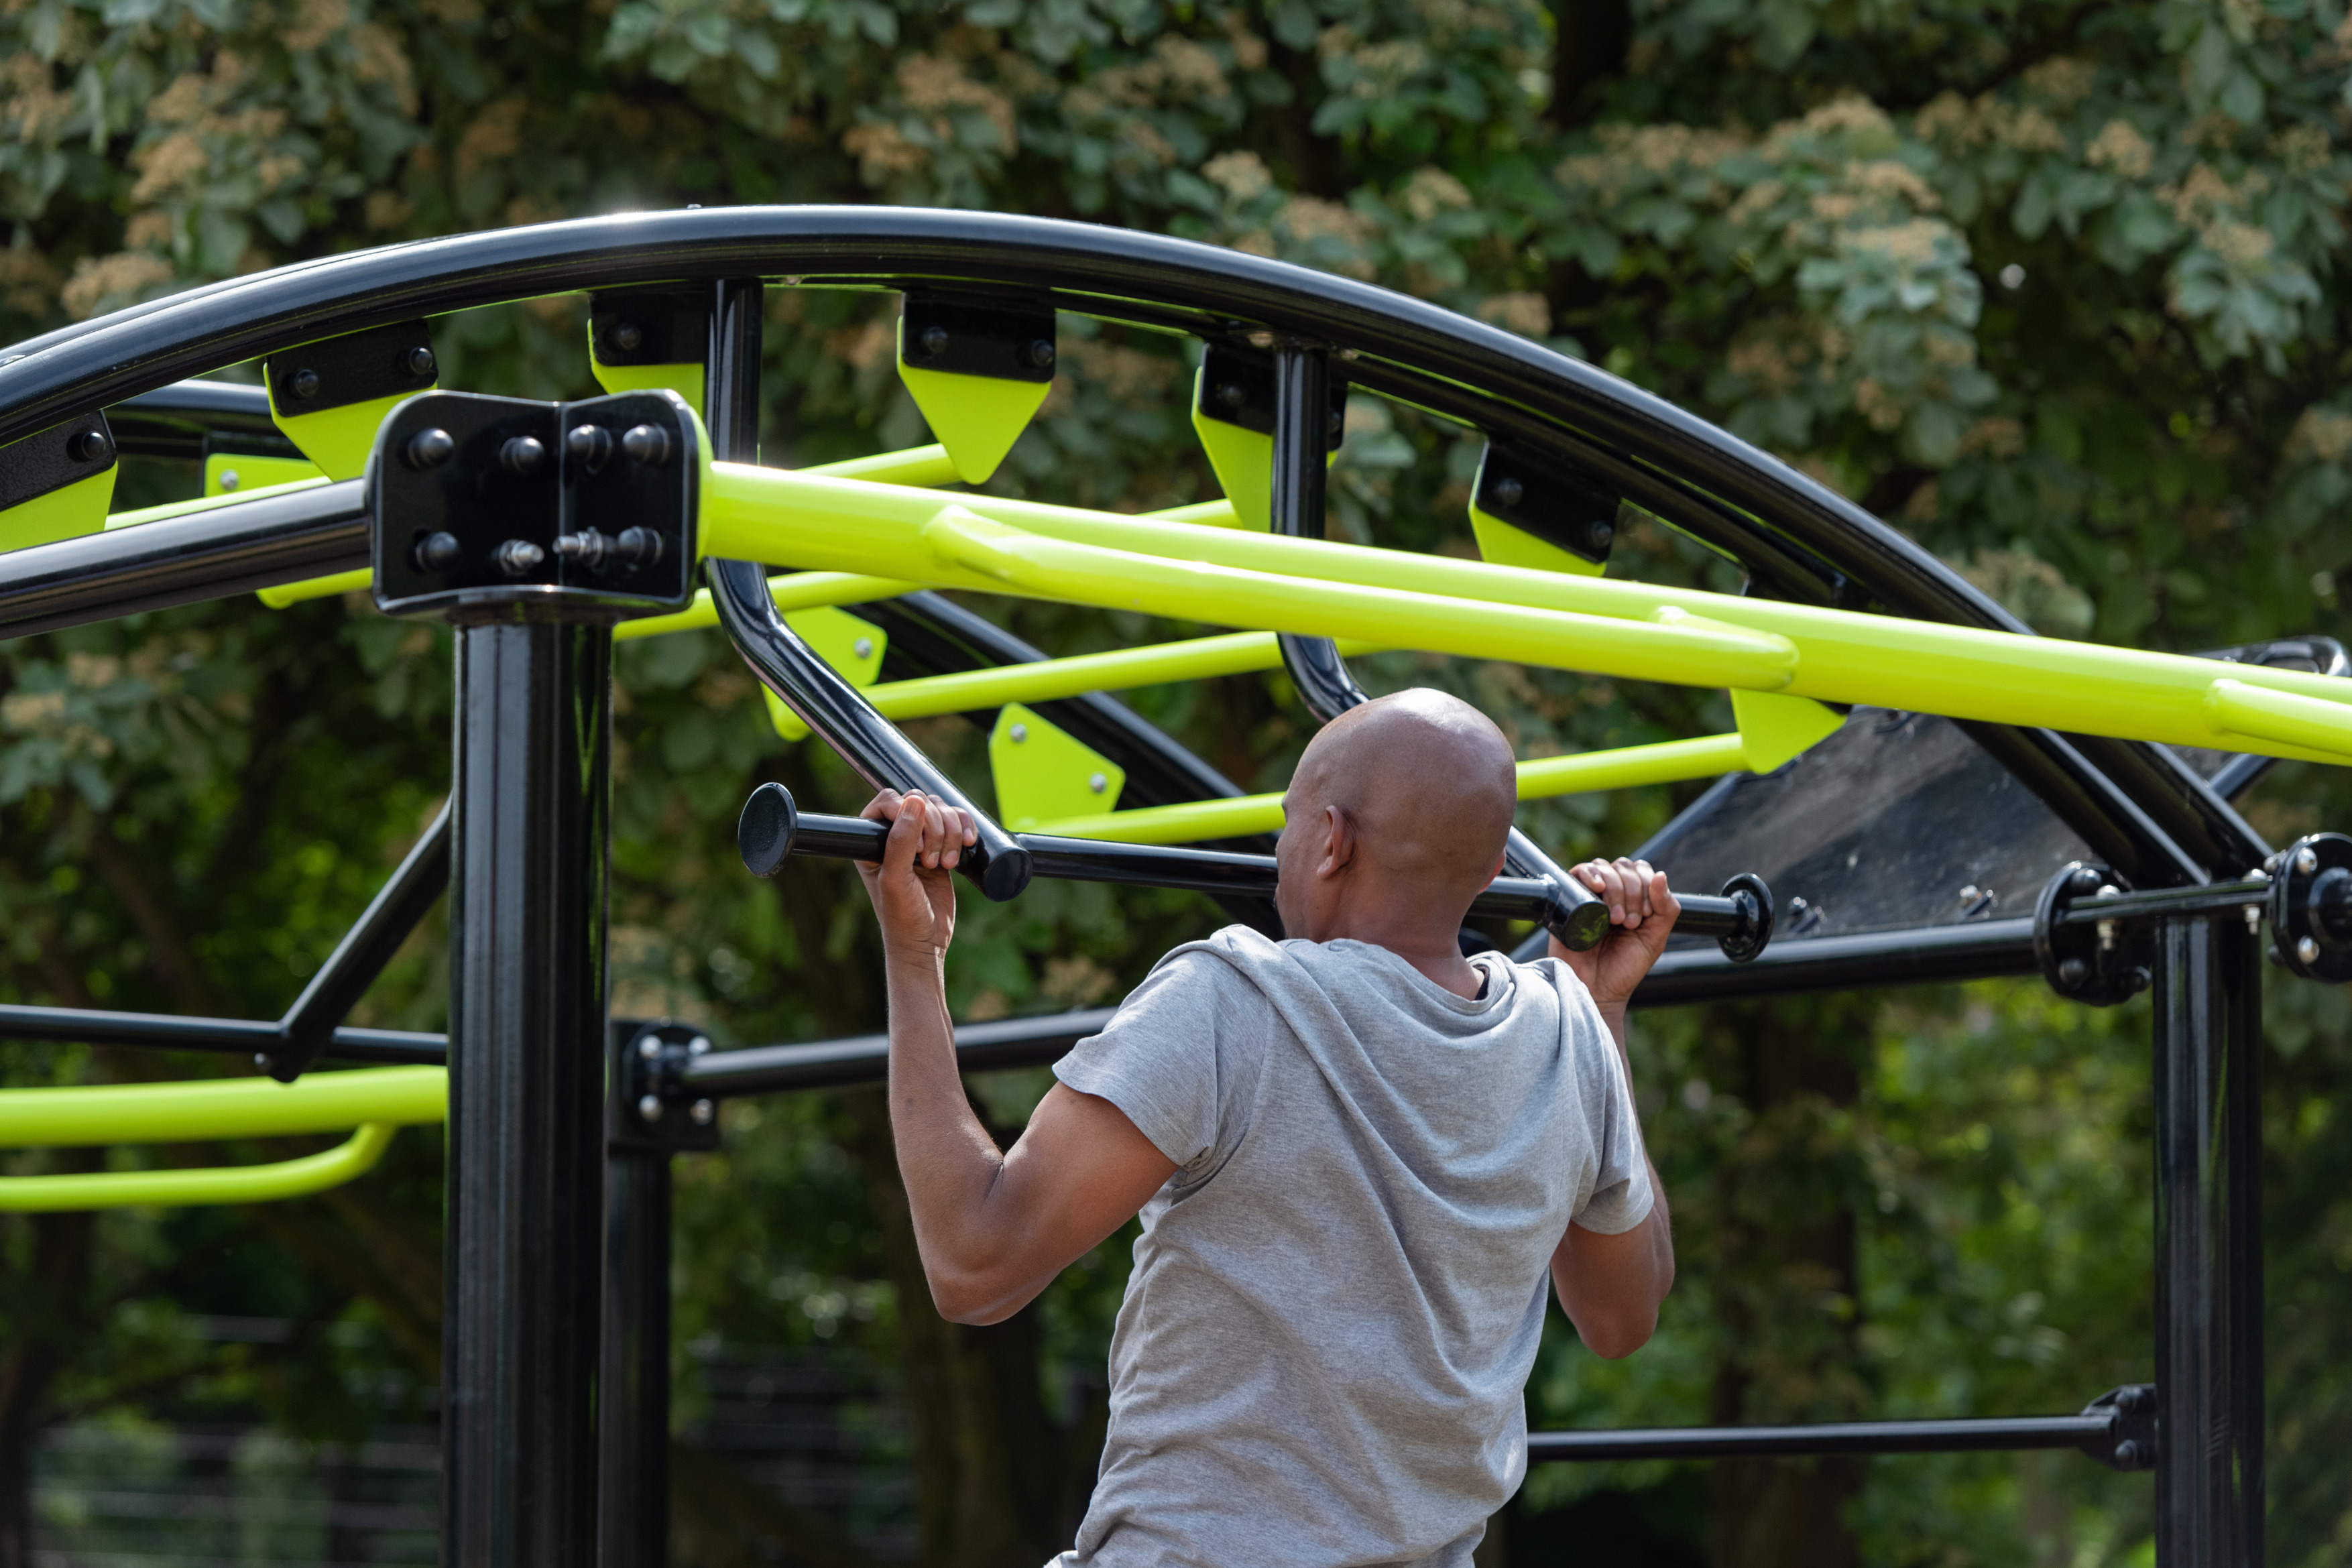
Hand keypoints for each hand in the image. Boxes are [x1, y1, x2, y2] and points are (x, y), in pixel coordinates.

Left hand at [855, 789, 977, 959]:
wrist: (926, 941)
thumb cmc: (902, 916)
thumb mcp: (896, 878)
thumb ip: (902, 840)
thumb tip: (914, 802)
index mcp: (872, 840)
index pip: (888, 801)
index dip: (907, 813)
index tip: (918, 845)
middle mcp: (894, 836)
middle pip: (919, 802)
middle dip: (934, 827)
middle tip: (931, 862)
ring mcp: (920, 840)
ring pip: (940, 809)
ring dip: (950, 833)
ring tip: (946, 864)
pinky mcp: (943, 847)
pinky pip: (957, 821)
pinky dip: (965, 829)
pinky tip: (966, 845)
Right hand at [1552, 857, 1678, 1012]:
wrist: (1596, 989)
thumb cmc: (1624, 967)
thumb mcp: (1656, 938)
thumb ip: (1666, 908)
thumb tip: (1661, 875)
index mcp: (1634, 899)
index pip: (1642, 870)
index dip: (1647, 886)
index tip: (1645, 916)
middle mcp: (1612, 893)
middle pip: (1624, 867)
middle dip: (1632, 892)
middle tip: (1630, 923)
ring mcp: (1590, 895)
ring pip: (1604, 867)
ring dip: (1615, 889)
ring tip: (1615, 920)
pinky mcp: (1569, 899)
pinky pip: (1578, 871)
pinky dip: (1590, 874)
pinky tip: (1597, 890)